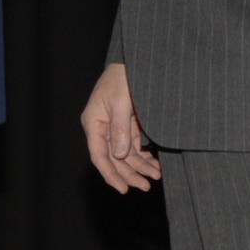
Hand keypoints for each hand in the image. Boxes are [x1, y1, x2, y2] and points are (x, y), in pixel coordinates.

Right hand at [82, 61, 160, 191]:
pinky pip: (133, 147)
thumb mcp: (121, 102)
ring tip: (156, 175)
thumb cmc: (122, 77)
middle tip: (146, 185)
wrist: (133, 61)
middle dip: (130, 173)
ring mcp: (114, 128)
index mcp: (93, 123)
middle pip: (113, 159)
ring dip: (140, 166)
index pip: (99, 156)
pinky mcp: (127, 126)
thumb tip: (119, 155)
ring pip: (125, 155)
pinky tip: (154, 165)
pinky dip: (143, 156)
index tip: (124, 188)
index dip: (111, 174)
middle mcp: (102, 129)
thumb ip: (120, 129)